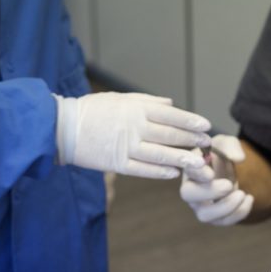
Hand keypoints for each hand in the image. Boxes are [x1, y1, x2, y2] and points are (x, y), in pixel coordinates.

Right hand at [54, 92, 210, 179]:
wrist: (63, 128)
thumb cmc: (92, 109)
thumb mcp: (120, 98)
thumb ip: (147, 101)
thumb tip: (172, 104)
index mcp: (135, 108)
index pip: (171, 115)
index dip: (190, 121)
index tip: (205, 126)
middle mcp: (134, 127)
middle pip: (170, 135)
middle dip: (192, 140)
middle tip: (206, 145)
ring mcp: (126, 146)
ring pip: (160, 154)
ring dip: (182, 159)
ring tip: (198, 163)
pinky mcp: (116, 163)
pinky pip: (143, 169)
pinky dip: (160, 172)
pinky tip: (173, 174)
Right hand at [180, 135, 253, 224]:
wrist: (227, 169)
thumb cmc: (221, 153)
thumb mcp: (226, 143)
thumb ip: (231, 146)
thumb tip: (239, 158)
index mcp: (190, 167)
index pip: (187, 170)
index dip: (197, 172)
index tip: (211, 173)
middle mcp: (190, 187)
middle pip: (188, 195)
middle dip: (209, 192)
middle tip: (228, 185)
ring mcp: (200, 205)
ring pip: (205, 215)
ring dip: (226, 207)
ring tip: (242, 194)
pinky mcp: (215, 216)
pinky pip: (223, 221)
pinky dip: (239, 212)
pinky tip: (249, 198)